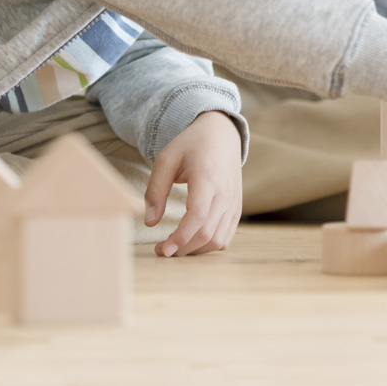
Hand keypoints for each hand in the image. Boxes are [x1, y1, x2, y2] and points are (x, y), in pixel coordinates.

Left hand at [144, 111, 242, 255]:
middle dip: (183, 249)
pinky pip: (226, 237)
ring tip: (176, 246)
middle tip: (161, 250)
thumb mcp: (166, 160)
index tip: (162, 249)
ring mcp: (234, 202)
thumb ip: (155, 190)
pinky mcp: (237, 208)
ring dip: (195, 250)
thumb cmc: (191, 145)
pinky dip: (208, 245)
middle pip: (207, 233)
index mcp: (207, 179)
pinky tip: (192, 241)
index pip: (197, 217)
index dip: (180, 238)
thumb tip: (150, 222)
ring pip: (218, 240)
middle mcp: (225, 193)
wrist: (222, 135)